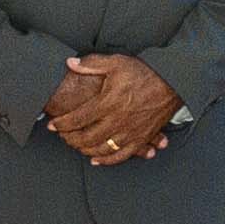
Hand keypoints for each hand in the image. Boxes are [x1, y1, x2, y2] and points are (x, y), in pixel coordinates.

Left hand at [46, 54, 179, 164]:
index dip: (62, 123)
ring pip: (102, 149)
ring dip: (85, 150)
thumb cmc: (143, 72)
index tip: (52, 124)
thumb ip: (91, 64)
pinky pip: (121, 155)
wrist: (172, 82)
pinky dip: (107, 160)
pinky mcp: (141, 139)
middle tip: (62, 136)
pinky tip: (96, 159)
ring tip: (75, 145)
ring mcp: (130, 132)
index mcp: (109, 102)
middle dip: (70, 139)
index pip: (78, 118)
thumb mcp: (116, 63)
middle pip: (87, 138)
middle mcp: (118, 121)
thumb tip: (70, 63)